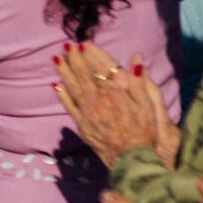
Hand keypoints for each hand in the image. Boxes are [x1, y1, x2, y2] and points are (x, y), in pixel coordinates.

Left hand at [52, 45, 176, 167]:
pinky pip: (69, 106)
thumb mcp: (147, 106)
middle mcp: (99, 100)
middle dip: (74, 59)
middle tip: (66, 45)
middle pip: (84, 75)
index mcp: (116, 93)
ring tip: (56, 58)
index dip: (92, 55)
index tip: (83, 43)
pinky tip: (55, 84)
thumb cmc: (144, 132)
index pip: (101, 69)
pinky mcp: (82, 125)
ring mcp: (88, 113)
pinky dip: (61, 94)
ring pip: (73, 87)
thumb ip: (140, 82)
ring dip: (64, 71)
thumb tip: (136, 58)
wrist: (131, 158)